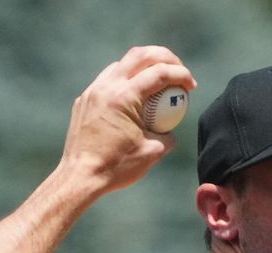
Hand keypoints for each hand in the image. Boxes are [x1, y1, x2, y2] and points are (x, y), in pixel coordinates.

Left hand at [59, 45, 196, 195]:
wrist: (80, 178)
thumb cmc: (116, 168)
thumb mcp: (153, 152)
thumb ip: (168, 134)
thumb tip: (171, 126)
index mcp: (123, 97)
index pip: (159, 73)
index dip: (181, 74)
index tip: (192, 85)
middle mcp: (106, 87)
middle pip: (140, 55)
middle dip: (164, 57)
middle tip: (178, 69)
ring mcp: (92, 92)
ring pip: (121, 65)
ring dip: (143, 67)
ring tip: (157, 81)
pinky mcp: (84, 101)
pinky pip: (107, 81)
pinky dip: (125, 81)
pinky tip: (134, 97)